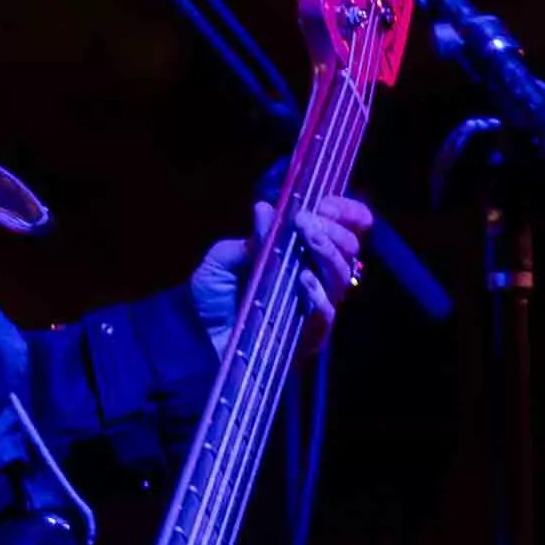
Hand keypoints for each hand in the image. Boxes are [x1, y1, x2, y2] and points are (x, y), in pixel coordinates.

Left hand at [188, 190, 375, 337]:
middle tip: (305, 220)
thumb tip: (266, 210)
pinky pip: (326, 314)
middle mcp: (314, 279)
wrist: (196, 341)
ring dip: (328, 252)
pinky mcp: (307, 336)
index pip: (341, 229)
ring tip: (308, 236)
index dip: (344, 212)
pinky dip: (318, 294)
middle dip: (333, 230)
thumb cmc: (211, 300)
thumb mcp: (222, 261)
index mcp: (300, 255)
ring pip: (341, 278)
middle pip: (348, 251)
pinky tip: (303, 279)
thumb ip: (250, 239)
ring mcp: (313, 308)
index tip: (325, 203)